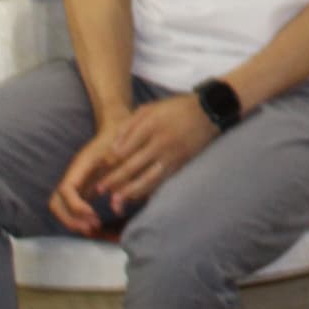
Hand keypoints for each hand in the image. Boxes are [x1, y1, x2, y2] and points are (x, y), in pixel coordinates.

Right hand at [50, 117, 130, 234]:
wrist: (119, 126)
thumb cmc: (123, 139)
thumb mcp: (125, 155)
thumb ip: (122, 178)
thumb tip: (118, 206)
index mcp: (81, 164)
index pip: (66, 189)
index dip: (75, 205)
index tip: (93, 215)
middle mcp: (73, 174)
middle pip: (56, 202)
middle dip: (70, 218)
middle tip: (92, 227)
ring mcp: (75, 181)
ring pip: (61, 206)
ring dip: (73, 221)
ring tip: (93, 229)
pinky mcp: (81, 186)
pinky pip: (71, 206)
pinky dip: (78, 218)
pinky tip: (95, 224)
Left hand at [93, 95, 219, 213]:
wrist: (209, 110)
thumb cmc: (175, 108)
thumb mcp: (149, 108)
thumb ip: (128, 126)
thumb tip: (113, 149)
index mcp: (150, 126)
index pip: (124, 149)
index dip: (109, 163)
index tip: (99, 170)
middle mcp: (160, 143)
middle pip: (131, 167)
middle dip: (113, 181)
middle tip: (99, 190)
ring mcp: (172, 155)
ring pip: (146, 179)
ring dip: (128, 192)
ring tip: (115, 200)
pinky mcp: (181, 164)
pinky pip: (161, 181)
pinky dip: (147, 191)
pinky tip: (137, 196)